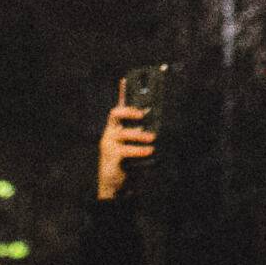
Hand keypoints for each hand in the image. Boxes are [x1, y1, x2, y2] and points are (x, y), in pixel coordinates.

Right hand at [97, 86, 155, 200]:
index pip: (118, 107)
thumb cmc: (127, 162)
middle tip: (142, 114)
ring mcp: (108, 145)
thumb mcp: (134, 146)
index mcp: (115, 128)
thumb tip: (156, 124)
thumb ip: (141, 134)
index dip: (122, 93)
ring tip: (152, 138)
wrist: (115, 185)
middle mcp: (110, 133)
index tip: (126, 79)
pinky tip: (149, 151)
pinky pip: (126, 150)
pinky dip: (139, 150)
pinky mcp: (111, 157)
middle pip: (114, 114)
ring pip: (123, 133)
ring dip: (139, 135)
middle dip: (128, 111)